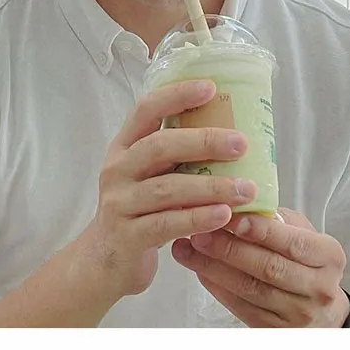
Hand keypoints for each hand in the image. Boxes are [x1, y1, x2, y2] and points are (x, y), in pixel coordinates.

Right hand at [78, 79, 257, 301]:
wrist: (103, 262)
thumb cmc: (139, 209)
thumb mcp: (148, 175)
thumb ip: (174, 154)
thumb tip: (232, 131)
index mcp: (124, 146)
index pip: (146, 109)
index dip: (176, 95)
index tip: (211, 87)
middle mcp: (118, 169)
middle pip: (160, 146)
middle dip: (204, 141)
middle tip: (241, 144)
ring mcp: (120, 203)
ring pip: (168, 189)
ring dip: (211, 187)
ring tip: (246, 189)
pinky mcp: (127, 236)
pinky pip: (167, 224)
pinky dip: (198, 219)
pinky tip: (224, 216)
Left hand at [171, 207, 348, 326]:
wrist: (325, 314)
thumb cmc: (309, 262)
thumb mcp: (306, 234)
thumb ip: (278, 220)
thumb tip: (238, 204)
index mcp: (329, 257)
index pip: (294, 243)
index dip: (262, 231)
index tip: (232, 217)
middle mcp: (318, 288)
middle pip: (268, 268)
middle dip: (229, 248)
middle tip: (200, 231)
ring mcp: (297, 315)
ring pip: (250, 289)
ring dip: (214, 267)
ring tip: (189, 248)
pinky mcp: (275, 331)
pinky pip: (240, 307)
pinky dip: (216, 286)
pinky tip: (198, 269)